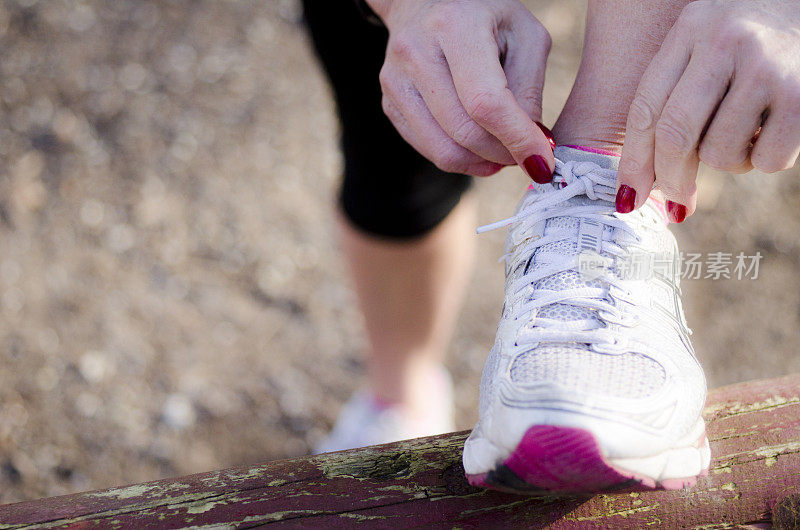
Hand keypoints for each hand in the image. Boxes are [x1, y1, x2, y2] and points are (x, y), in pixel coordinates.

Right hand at [367, 0, 554, 178]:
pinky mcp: (389, 103)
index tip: (541, 161)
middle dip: (502, 154)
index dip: (516, 138)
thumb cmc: (486, 19)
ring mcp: (395, 80)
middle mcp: (416, 52)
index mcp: (455, 27)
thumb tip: (531, 148)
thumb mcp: (525, 36)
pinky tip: (479, 147)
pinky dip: (461, 159)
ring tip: (503, 151)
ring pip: (444, 150)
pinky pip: (429, 150)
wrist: (427, 4)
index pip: (486, 102)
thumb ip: (530, 90)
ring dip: (482, 163)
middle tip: (524, 154)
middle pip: (464, 131)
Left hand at [617, 0, 799, 221]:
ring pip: (719, 153)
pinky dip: (767, 159)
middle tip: (677, 199)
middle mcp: (724, 41)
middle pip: (675, 135)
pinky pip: (766, 160)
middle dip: (670, 179)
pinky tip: (775, 129)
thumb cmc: (761, 34)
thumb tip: (644, 182)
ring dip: (729, 161)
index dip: (633, 161)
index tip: (628, 196)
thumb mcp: (710, 41)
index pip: (645, 107)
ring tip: (747, 132)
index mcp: (691, 27)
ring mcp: (765, 66)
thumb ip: (678, 93)